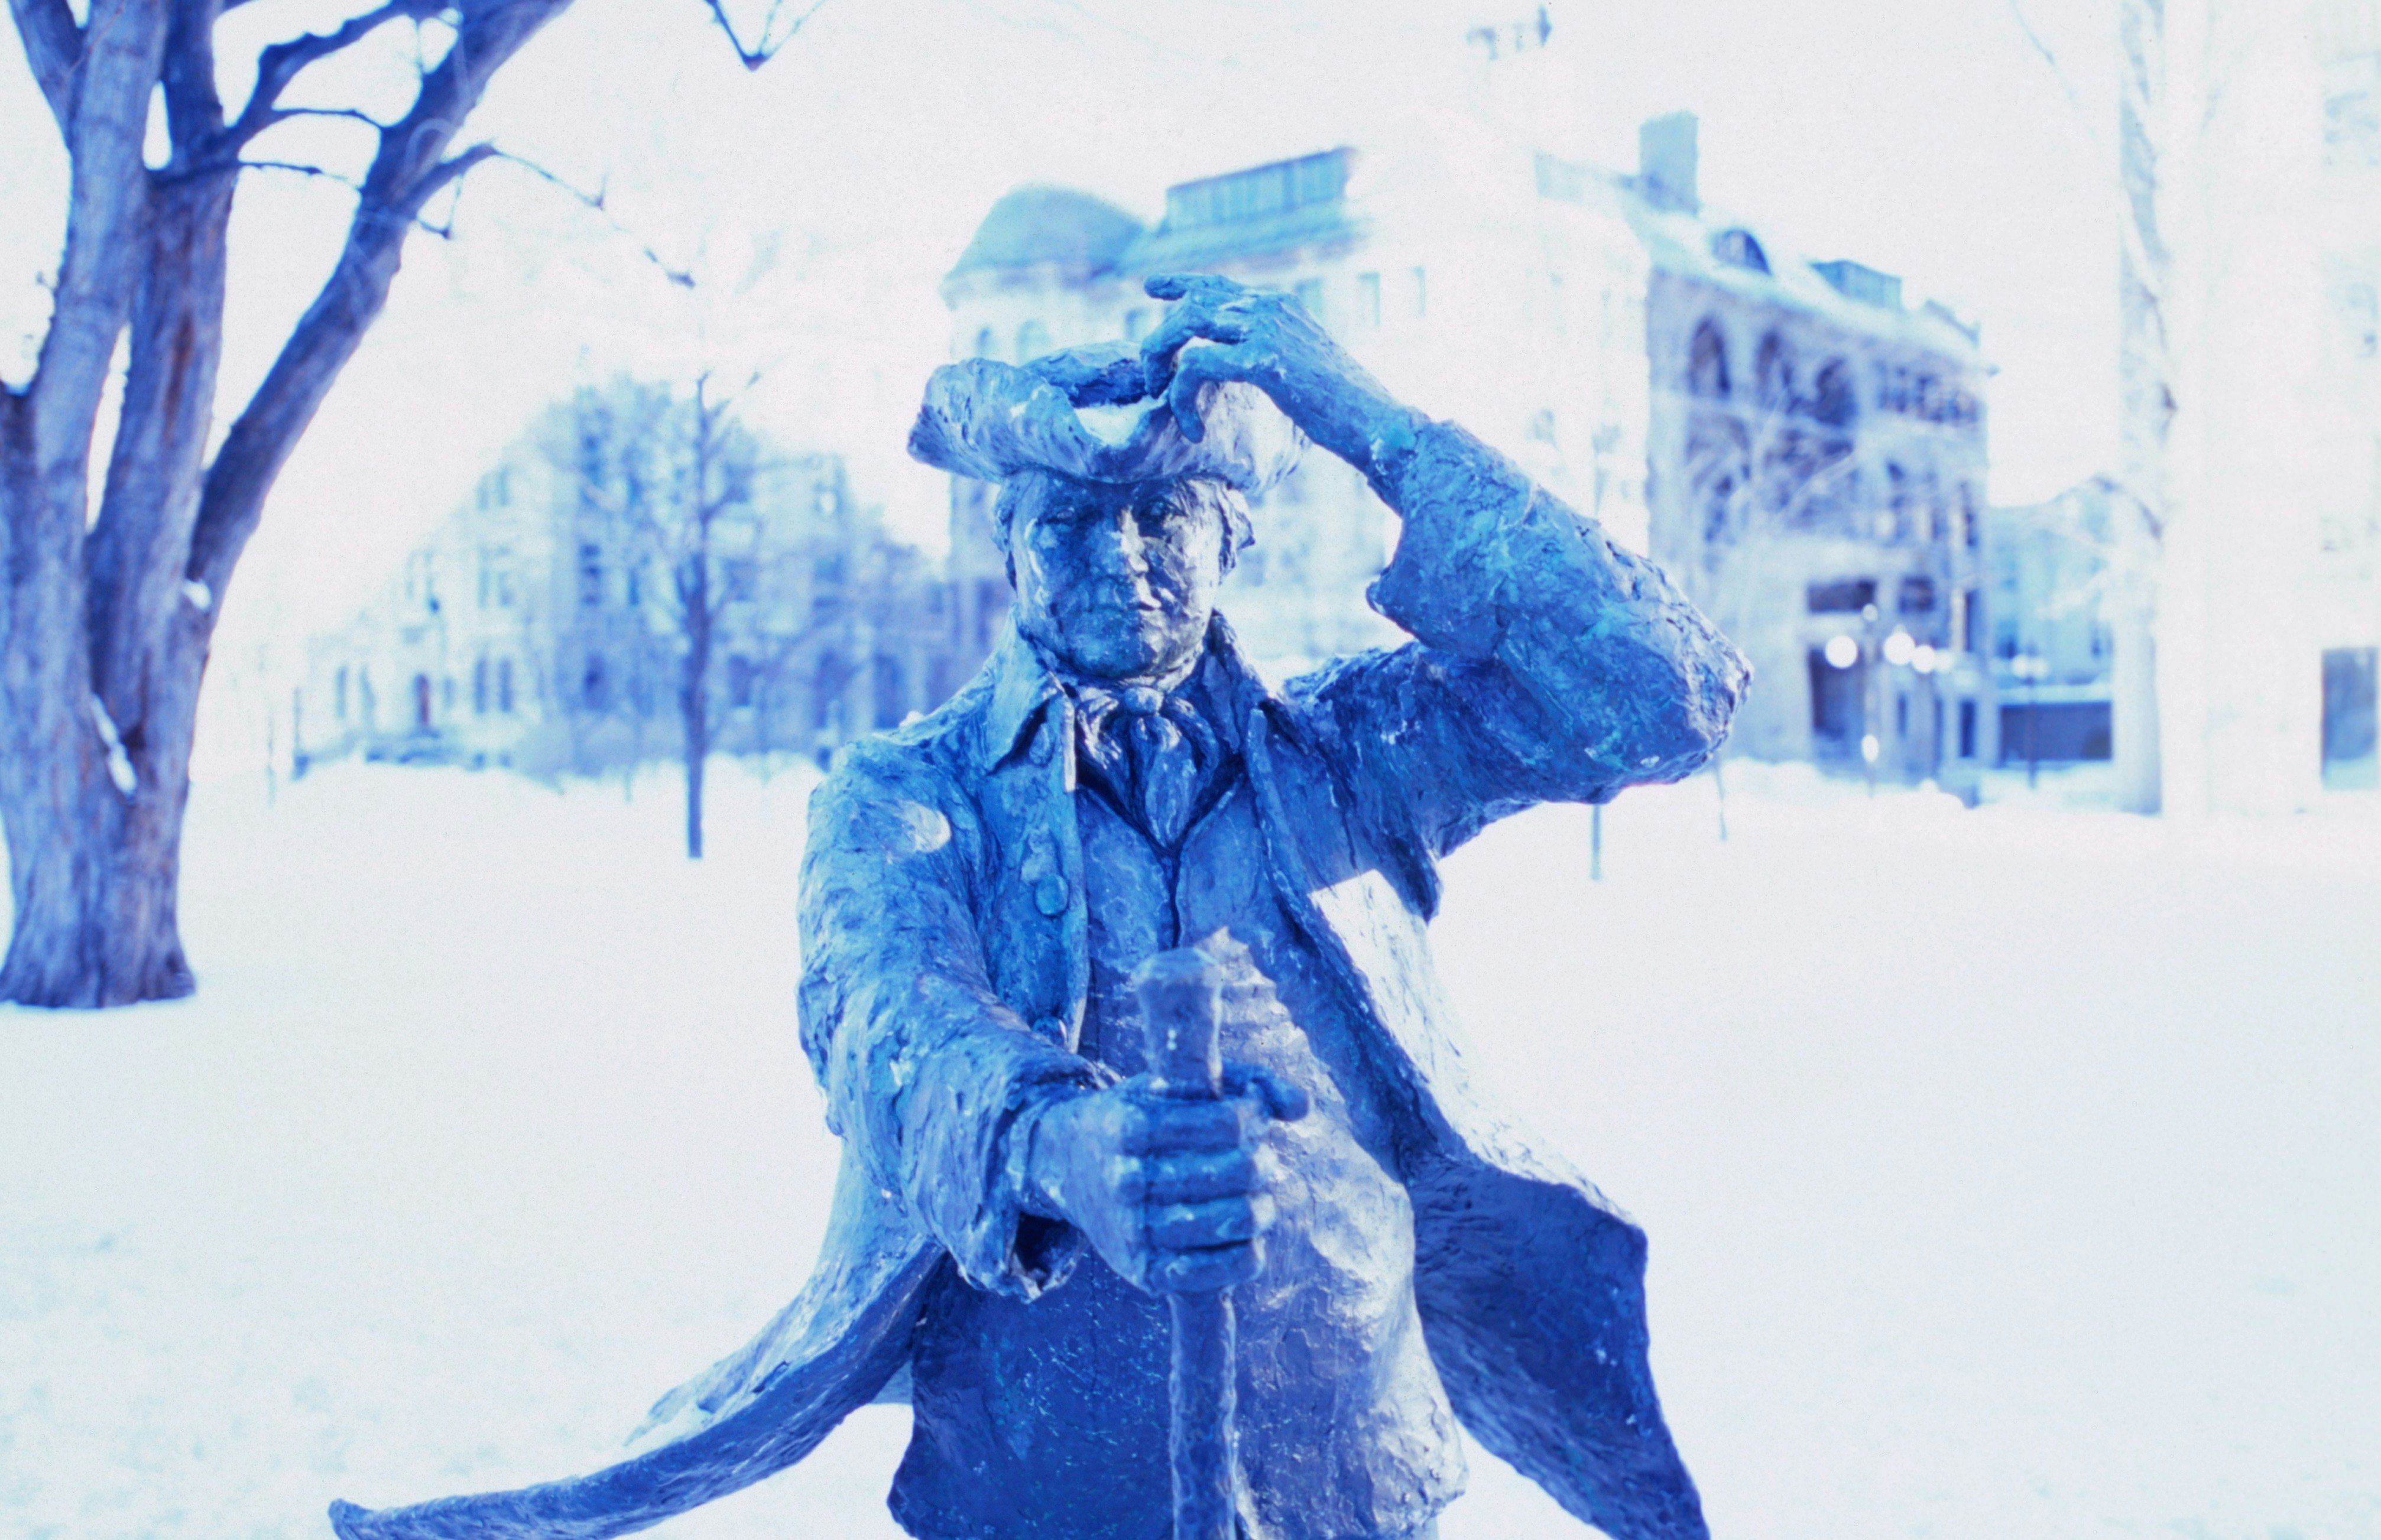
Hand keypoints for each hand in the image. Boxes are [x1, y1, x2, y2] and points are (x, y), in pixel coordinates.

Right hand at [1022, 1065, 1308, 1293]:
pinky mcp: (1142, 1271)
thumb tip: (1302, 1105)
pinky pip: (1217, 1273)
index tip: (1253, 1117)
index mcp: (1133, 1124)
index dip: (1255, 1117)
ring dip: (1263, 1207)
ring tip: (1258, 1196)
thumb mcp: (1177, 1082)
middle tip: (1262, 1159)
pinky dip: (1248, 1254)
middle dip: (1264, 1161)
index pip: (1228, 1122)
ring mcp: (1132, 1229)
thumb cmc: (1140, 1115)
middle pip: (1238, 1171)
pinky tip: (1246, 1236)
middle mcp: (1127, 1179)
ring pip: (1234, 1222)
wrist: (1067, 1164)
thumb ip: (1245, 1081)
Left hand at [1138, 273, 1418, 472]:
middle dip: (1158, 340)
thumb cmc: (1342, 404)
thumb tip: (1242, 357)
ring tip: (1161, 396)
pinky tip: (1192, 426)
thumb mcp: (1302, 364)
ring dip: (1160, 361)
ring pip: (1185, 326)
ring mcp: (1266, 328)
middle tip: (1149, 378)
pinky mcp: (1262, 360)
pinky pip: (1196, 366)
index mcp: (1279, 304)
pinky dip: (1183, 397)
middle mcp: (1269, 306)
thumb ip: (1270, 349)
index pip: (1217, 284)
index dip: (1180, 283)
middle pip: (1191, 304)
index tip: (1152, 288)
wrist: (1374, 419)